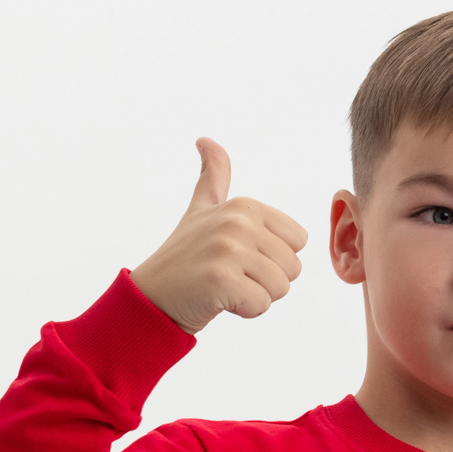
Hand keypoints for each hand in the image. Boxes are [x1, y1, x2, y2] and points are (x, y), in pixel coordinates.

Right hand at [130, 138, 307, 333]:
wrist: (153, 296)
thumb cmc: (185, 257)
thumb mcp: (202, 208)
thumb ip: (214, 176)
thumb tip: (205, 140)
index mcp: (244, 205)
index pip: (298, 242)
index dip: (273, 258)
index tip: (241, 257)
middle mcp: (238, 222)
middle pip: (293, 268)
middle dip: (267, 281)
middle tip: (233, 275)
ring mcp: (228, 249)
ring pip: (280, 288)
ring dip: (256, 297)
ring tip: (226, 287)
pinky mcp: (222, 279)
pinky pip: (261, 305)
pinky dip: (245, 311)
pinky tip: (219, 300)